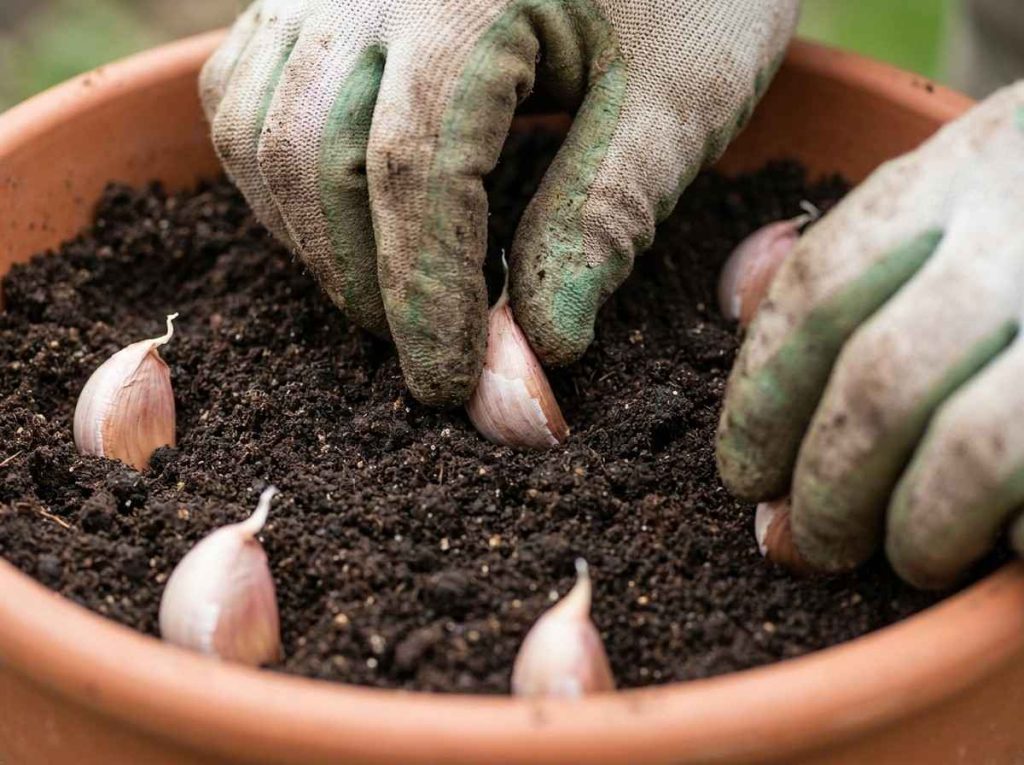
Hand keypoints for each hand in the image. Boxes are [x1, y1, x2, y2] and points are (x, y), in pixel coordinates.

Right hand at [200, 0, 797, 404]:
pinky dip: (275, 171)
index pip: (416, 169)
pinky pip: (246, 87)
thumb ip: (605, 217)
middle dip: (364, 279)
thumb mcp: (680, 102)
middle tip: (425, 351)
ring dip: (312, 238)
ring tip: (385, 296)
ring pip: (263, 126)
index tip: (451, 382)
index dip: (426, 294)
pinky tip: (338, 214)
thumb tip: (539, 346)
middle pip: (317, 155)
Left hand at [717, 84, 1023, 588]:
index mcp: (955, 173)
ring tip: (900, 555)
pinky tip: (997, 542)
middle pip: (885, 384)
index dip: (761, 399)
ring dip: (918, 528)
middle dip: (826, 486)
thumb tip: (733, 299)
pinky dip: (1015, 534)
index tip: (743, 471)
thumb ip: (846, 245)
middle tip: (798, 540)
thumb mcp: (948, 182)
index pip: (817, 293)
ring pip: (978, 451)